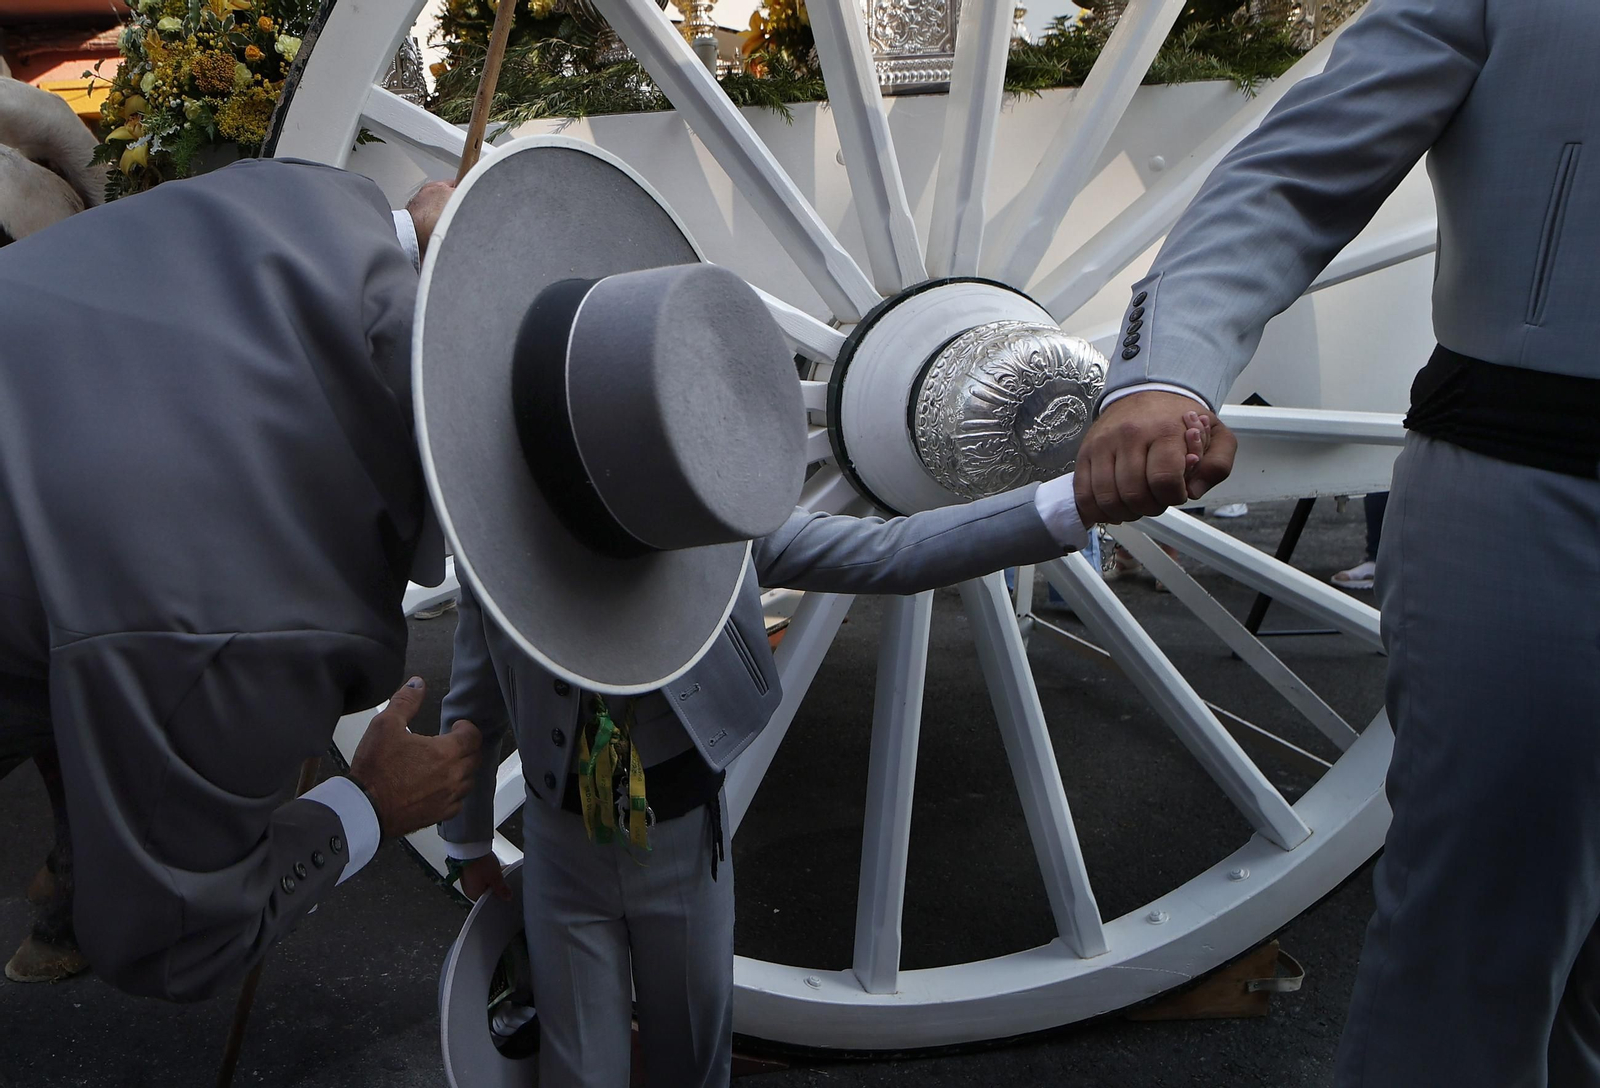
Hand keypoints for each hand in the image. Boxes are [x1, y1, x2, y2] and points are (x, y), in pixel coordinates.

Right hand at [348, 677, 482, 838]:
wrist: (364, 808)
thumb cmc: (375, 769)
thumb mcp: (385, 725)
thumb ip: (405, 701)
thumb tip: (417, 684)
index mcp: (445, 752)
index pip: (473, 737)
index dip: (467, 728)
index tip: (457, 726)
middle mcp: (452, 776)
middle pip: (474, 758)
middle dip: (466, 748)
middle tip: (452, 743)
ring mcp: (447, 798)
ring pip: (468, 781)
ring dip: (462, 770)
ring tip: (447, 764)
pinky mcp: (438, 815)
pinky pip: (457, 803)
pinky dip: (453, 793)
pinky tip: (441, 788)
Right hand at [459, 854, 511, 902]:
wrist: (469, 846)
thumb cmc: (479, 863)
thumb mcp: (496, 877)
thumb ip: (502, 889)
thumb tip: (507, 897)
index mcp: (474, 895)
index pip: (489, 899)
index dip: (499, 893)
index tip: (506, 887)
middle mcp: (469, 889)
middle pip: (486, 889)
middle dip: (496, 883)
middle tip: (503, 876)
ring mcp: (467, 879)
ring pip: (484, 880)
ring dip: (492, 875)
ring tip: (499, 867)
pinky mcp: (467, 869)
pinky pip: (480, 872)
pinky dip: (486, 869)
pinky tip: (492, 863)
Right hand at [1074, 391, 1236, 525]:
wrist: (1147, 391)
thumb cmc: (1179, 418)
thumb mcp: (1215, 434)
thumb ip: (1217, 465)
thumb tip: (1194, 492)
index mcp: (1164, 430)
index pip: (1164, 481)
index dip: (1173, 497)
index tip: (1177, 491)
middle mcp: (1129, 435)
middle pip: (1134, 494)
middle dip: (1150, 507)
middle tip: (1158, 498)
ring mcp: (1102, 444)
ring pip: (1107, 498)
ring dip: (1125, 511)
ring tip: (1137, 502)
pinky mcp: (1085, 452)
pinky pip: (1083, 493)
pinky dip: (1097, 509)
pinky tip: (1113, 506)